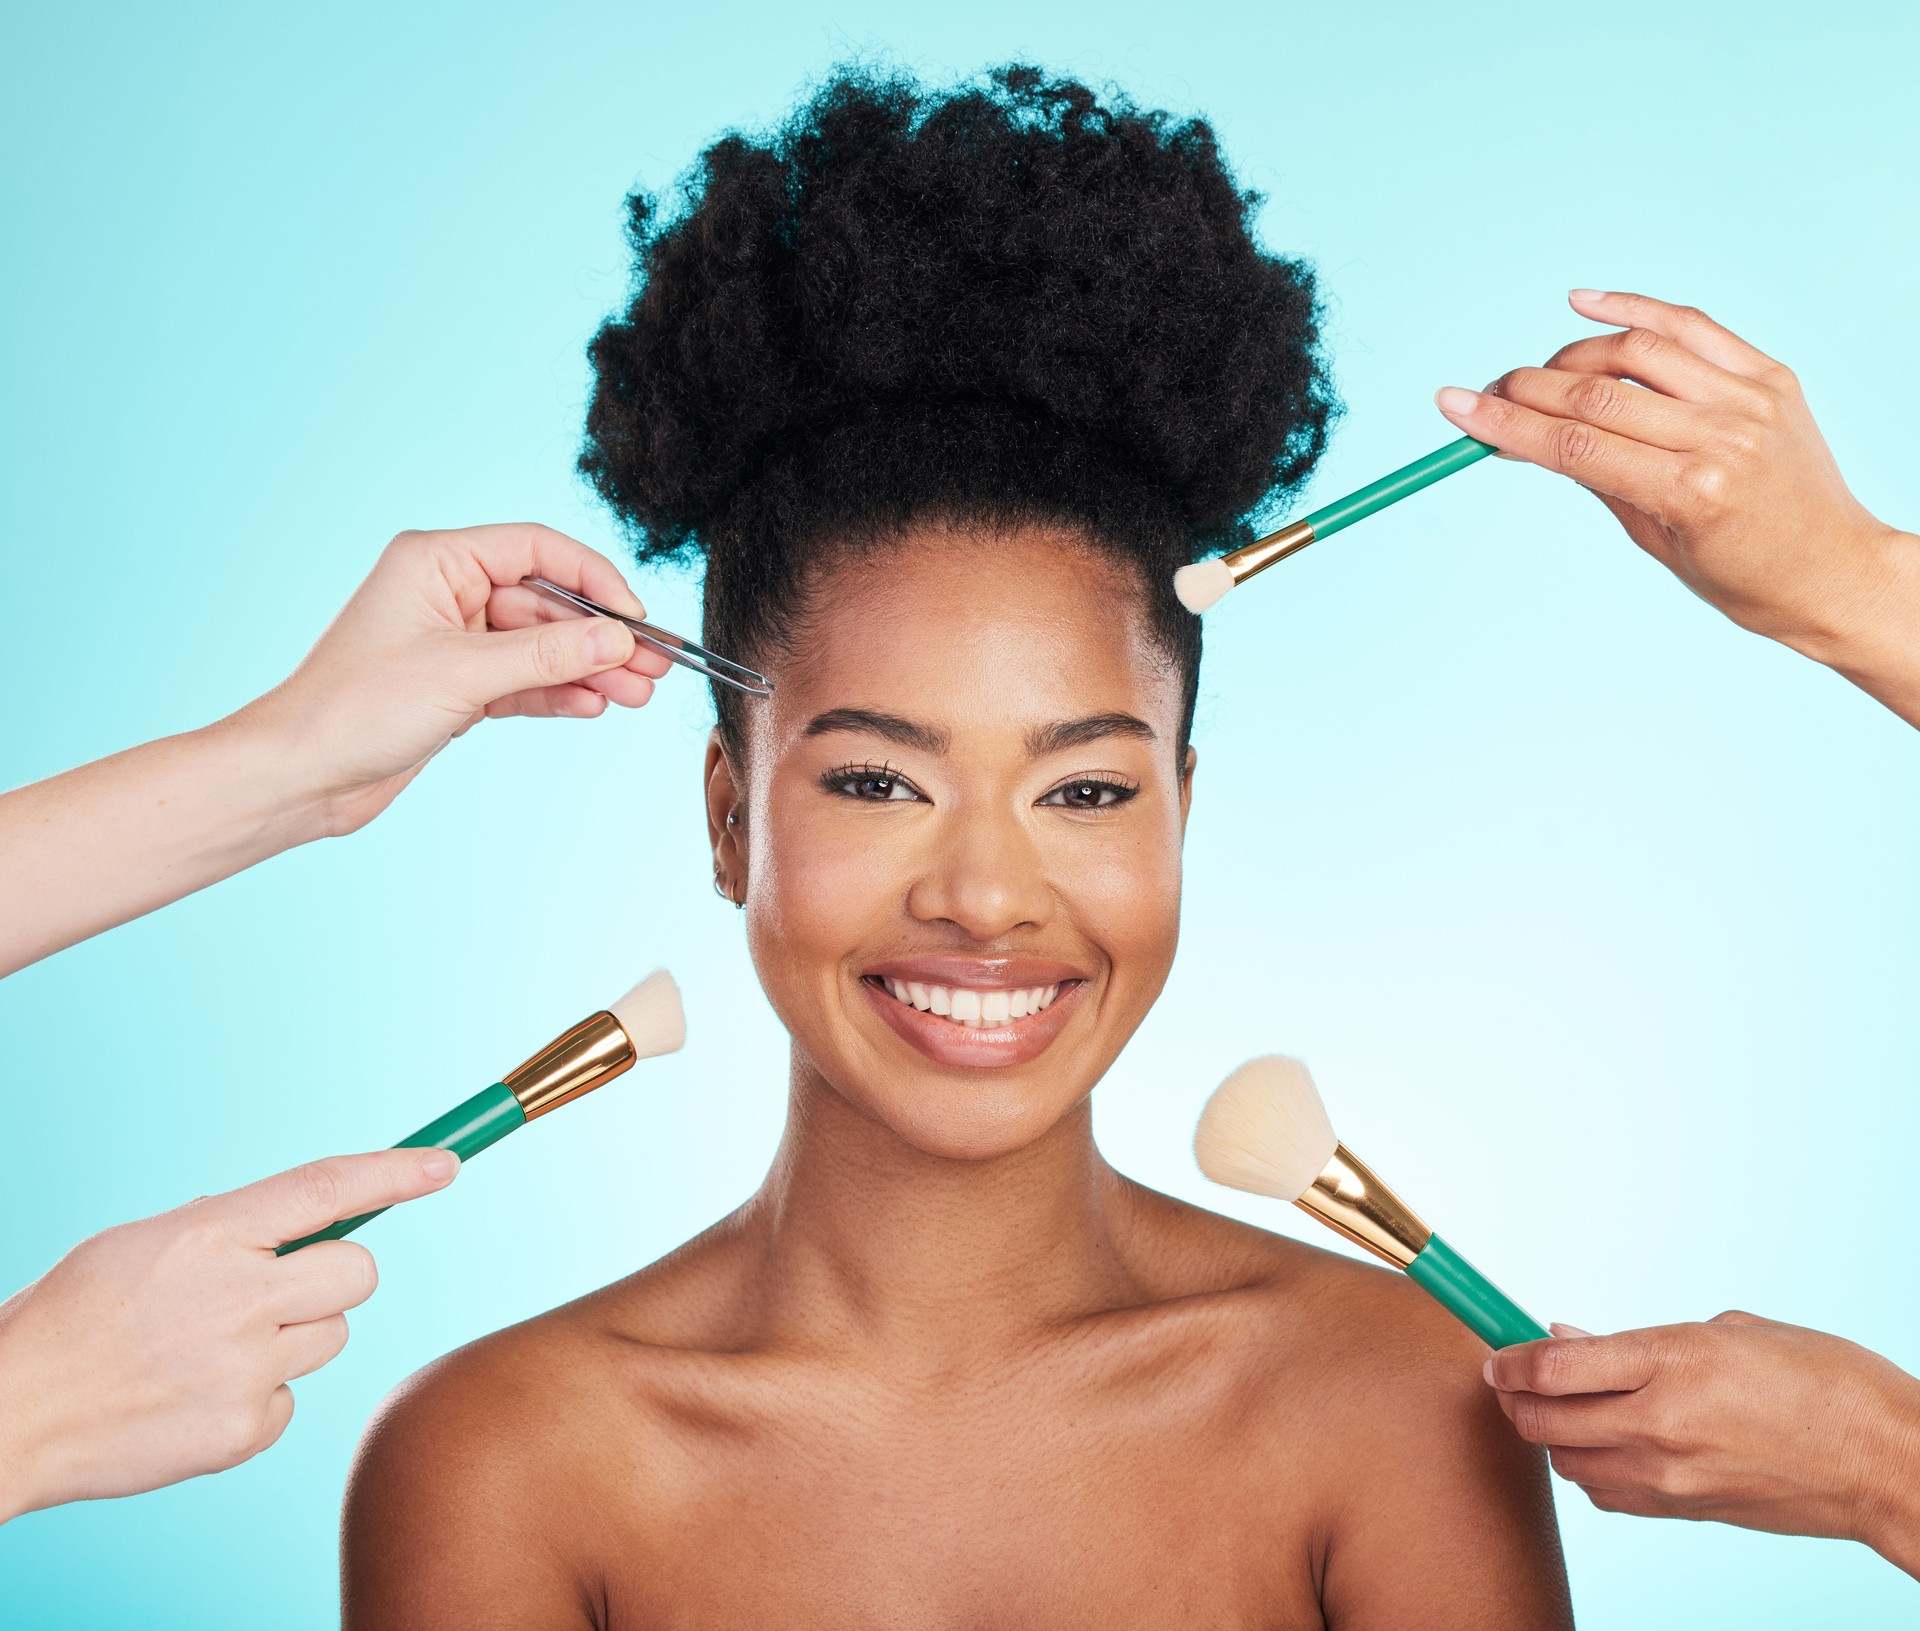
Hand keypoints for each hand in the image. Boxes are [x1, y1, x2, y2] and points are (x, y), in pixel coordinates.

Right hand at [0, 1148, 458, 1521]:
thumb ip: (230, 1230)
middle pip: (358, 1273)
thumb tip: (309, 1218)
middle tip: (276, 1289)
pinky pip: (292, 1399)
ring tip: (212, 1348)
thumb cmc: (76, 1317)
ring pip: (331, 1335)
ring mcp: (243, 1369)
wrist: (12, 1413)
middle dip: (335, 1275)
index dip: (394, 1173)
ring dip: (292, 1336)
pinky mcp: (241, 1431)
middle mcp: (237, 1298)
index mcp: (210, 1236)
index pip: (327, 1189)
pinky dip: (257, 1397)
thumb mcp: (144, 1243)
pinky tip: (197, 1395)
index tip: (445, 1164)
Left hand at [240, 523, 674, 834]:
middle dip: (601, 637)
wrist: (301, 775)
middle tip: (655, 665)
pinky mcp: (456, 688)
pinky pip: (522, 681)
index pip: (537, 551)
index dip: (594, 580)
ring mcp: (452, 642)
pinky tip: (595, 705)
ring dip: (588, 669)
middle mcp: (446, 594)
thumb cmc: (355, 709)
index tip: (635, 619)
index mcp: (436, 562)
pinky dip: (557, 693)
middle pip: (547, 603)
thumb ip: (549, 654)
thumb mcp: (465, 674)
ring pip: (540, 647)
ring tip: (638, 693)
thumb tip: (619, 639)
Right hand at [1435, 290, 1919, 726]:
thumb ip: (1594, 475)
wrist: (1830, 568)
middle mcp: (1725, 437)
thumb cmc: (1737, 573)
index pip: (1575, 444)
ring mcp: (1752, 399)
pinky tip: (1584, 303)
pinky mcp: (1769, 374)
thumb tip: (1522, 435)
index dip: (1505, 424)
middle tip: (1483, 395)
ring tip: (1536, 376)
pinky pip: (1691, 325)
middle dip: (1524, 391)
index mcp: (1692, 493)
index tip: (1453, 406)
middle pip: (1596, 394)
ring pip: (1635, 352)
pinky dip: (1632, 309)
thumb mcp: (1652, 538)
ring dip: (1569, 356)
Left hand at [1486, 1312, 1919, 1575]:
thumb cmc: (1822, 1379)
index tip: (1495, 1354)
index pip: (1556, 1367)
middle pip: (1545, 1421)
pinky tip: (1601, 1444)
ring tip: (1554, 1409)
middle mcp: (1661, 1423)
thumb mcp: (1728, 1331)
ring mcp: (1672, 1476)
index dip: (1511, 1360)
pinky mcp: (1687, 1510)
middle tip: (1509, 1379)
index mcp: (1672, 1361)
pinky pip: (1608, 1494)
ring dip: (1548, 1435)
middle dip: (1514, 1398)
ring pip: (1568, 1463)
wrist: (1886, 1461)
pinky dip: (1588, 1468)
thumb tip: (1573, 1338)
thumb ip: (1640, 1340)